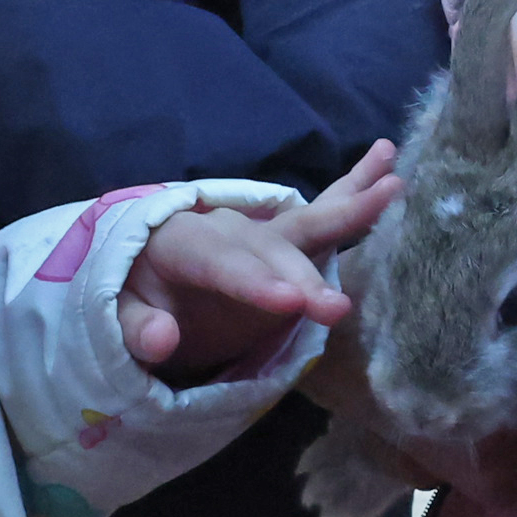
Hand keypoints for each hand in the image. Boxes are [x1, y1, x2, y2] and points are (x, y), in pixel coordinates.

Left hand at [121, 142, 400, 384]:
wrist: (148, 270)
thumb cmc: (137, 293)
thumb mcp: (123, 312)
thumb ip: (137, 325)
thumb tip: (161, 339)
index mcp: (182, 241)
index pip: (220, 263)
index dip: (254, 282)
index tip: (290, 303)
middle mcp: (229, 227)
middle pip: (270, 251)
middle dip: (303, 277)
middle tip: (335, 307)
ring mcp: (262, 232)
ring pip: (307, 221)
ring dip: (350, 211)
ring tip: (393, 189)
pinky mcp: (286, 243)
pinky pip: (324, 219)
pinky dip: (356, 198)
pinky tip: (392, 176)